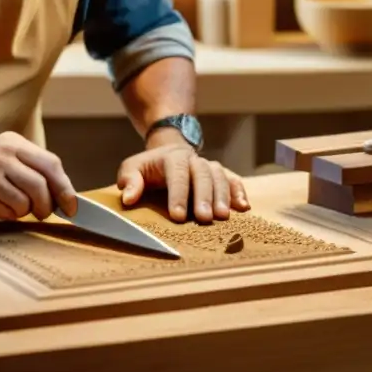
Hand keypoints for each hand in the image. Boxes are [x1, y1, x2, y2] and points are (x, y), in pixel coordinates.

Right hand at [0, 132, 77, 220]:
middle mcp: (1, 155)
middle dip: (46, 205)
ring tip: (15, 205)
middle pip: (39, 186)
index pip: (50, 164)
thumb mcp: (12, 155)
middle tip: (43, 212)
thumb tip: (67, 199)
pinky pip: (7, 212)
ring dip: (25, 211)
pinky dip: (10, 215)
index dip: (65, 188)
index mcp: (15, 143)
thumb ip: (37, 170)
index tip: (72, 206)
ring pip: (24, 203)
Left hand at [116, 145, 249, 222]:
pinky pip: (233, 180)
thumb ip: (129, 181)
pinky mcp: (221, 175)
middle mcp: (194, 159)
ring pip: (220, 176)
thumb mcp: (132, 168)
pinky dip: (239, 192)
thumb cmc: (148, 167)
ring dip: (223, 196)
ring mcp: (209, 166)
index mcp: (172, 157)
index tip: (178, 216)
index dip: (178, 194)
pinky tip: (243, 208)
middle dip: (204, 197)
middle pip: (202, 174)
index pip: (177, 173)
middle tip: (205, 219)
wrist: (168, 153)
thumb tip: (128, 198)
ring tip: (223, 217)